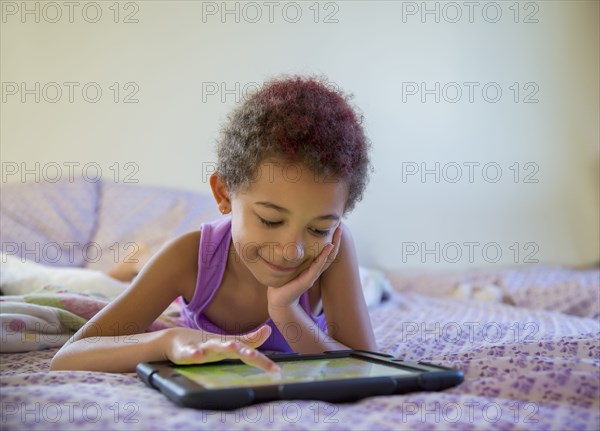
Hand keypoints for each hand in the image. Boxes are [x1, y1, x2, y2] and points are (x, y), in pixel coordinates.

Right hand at [163, 325, 279, 372]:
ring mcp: (202, 347)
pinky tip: (197, 355)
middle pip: (235, 348)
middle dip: (246, 352)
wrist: (177, 339)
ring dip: (223, 346)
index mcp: (230, 346)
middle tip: (255, 356)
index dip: (262, 362)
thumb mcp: (229, 344)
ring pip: (214, 347)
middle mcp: (219, 345)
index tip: (276, 371)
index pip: (250, 353)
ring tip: (232, 347)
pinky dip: (193, 353)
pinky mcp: (186, 351)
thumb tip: (268, 330)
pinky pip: (190, 353)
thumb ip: (249, 340)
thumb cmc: (208, 343)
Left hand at [267, 224, 342, 310]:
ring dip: (334, 245)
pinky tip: (328, 247)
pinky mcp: (307, 281)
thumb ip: (295, 256)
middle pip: (331, 254)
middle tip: (340, 226)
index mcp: (313, 267)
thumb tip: (292, 240)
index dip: (331, 240)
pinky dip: (324, 257)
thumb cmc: (284, 281)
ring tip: (338, 233)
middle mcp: (316, 271)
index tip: (334, 227)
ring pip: (328, 259)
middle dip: (336, 240)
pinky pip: (317, 267)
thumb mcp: (290, 265)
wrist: (278, 299)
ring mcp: (313, 276)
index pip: (326, 252)